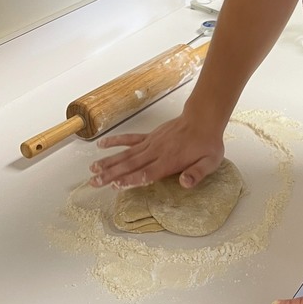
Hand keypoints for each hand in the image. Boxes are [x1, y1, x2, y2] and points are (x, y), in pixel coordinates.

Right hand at [88, 113, 224, 188]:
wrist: (203, 119)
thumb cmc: (207, 144)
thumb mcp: (210, 162)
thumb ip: (196, 173)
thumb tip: (184, 183)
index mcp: (169, 161)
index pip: (147, 173)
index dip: (131, 179)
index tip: (115, 184)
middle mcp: (156, 152)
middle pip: (130, 165)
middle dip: (111, 175)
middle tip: (94, 183)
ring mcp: (151, 143)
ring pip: (126, 154)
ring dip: (109, 162)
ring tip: (92, 170)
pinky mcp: (150, 136)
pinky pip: (130, 139)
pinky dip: (116, 141)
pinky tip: (102, 145)